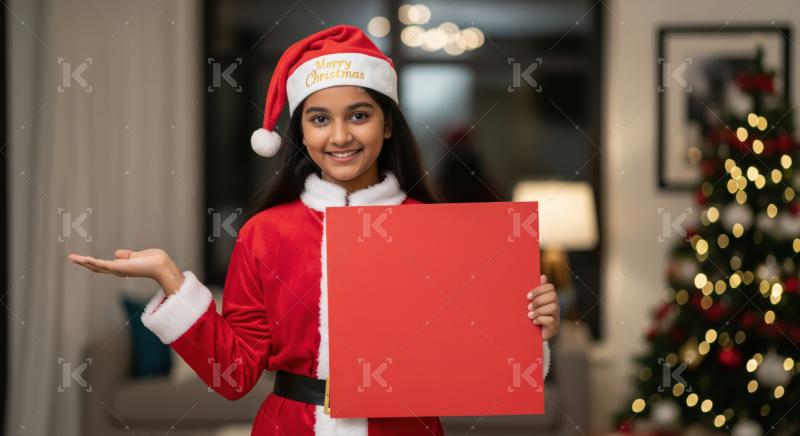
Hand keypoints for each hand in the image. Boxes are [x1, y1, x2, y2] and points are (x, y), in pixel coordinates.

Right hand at [68, 249, 184, 295]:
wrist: (162, 265)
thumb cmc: (154, 260)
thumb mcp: (138, 255)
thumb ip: (127, 255)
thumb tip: (116, 253)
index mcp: (122, 267)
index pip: (104, 265)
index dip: (92, 262)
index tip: (82, 258)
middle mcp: (118, 270)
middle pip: (97, 267)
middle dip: (83, 263)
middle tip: (70, 258)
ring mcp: (118, 270)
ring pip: (97, 266)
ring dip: (84, 262)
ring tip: (72, 258)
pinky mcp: (120, 268)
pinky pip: (103, 265)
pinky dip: (93, 262)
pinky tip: (84, 259)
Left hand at [526, 274, 559, 339]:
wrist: (531, 334)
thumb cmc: (531, 315)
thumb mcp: (532, 302)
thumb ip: (537, 291)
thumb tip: (543, 276)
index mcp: (550, 298)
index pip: (550, 287)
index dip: (539, 290)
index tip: (528, 297)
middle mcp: (556, 305)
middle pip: (552, 296)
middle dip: (538, 301)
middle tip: (528, 307)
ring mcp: (557, 316)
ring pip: (553, 307)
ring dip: (539, 311)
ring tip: (530, 315)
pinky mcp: (555, 326)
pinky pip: (551, 320)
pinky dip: (540, 320)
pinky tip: (534, 322)